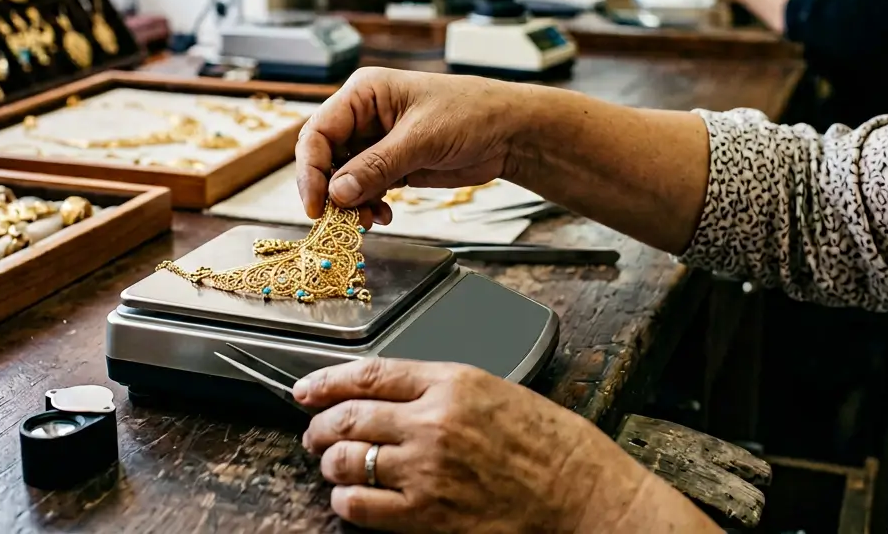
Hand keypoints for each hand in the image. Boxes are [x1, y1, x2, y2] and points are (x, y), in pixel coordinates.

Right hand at [295, 68, 531, 222]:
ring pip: (342, 178)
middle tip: (341, 220)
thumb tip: (337, 192)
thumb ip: (376, 166)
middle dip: (331, 191)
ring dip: (350, 203)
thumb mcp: (421, 139)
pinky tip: (383, 215)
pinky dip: (367, 205)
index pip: (318, 132)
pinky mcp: (391, 164)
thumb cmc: (471, 114)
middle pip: (325, 158)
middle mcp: (363, 116)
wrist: (509, 132)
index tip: (317, 204)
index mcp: (364, 93)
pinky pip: (364, 188)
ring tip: (368, 220)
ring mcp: (376, 142)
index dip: (310, 170)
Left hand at [296, 358, 667, 532]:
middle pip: (350, 417)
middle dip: (322, 425)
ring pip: (348, 460)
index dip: (327, 381)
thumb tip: (389, 394)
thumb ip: (440, 388)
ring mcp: (426, 470)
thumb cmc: (549, 444)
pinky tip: (351, 498)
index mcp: (452, 382)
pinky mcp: (427, 515)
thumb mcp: (495, 390)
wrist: (579, 493)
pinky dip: (347, 501)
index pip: (369, 373)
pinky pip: (362, 507)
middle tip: (316, 432)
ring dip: (332, 463)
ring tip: (333, 464)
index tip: (308, 388)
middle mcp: (433, 421)